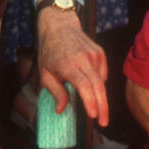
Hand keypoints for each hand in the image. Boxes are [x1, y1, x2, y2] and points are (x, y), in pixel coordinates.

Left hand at [36, 5, 109, 126]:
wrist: (59, 26)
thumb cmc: (49, 52)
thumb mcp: (44, 73)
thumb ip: (55, 92)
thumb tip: (61, 110)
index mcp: (67, 65)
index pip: (83, 86)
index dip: (90, 102)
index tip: (93, 116)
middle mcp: (83, 59)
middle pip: (98, 87)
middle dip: (103, 107)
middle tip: (103, 122)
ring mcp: (94, 55)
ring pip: (102, 82)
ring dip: (99, 96)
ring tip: (92, 102)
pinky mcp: (100, 53)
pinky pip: (102, 74)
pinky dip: (98, 82)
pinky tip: (89, 81)